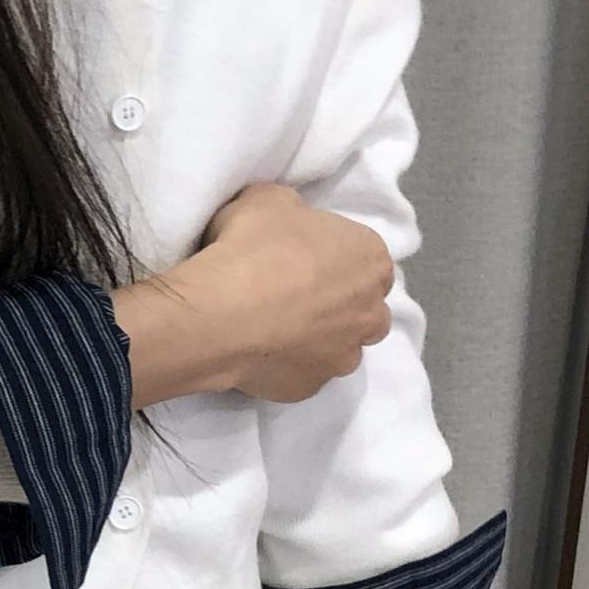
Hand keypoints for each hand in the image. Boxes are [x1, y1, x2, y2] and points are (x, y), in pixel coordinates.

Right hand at [110, 182, 392, 407]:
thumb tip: (290, 221)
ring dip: (322, 340)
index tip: (302, 259)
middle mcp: (371, 311)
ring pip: (343, 347)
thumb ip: (292, 210)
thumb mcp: (267, 199)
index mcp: (370, 259)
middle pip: (366, 308)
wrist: (217, 316)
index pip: (366, 258)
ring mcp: (345, 356)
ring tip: (280, 331)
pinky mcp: (314, 388)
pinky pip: (307, 373)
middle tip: (298, 297)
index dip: (335, 257)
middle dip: (343, 305)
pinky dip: (291, 365)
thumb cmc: (250, 248)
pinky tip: (262, 353)